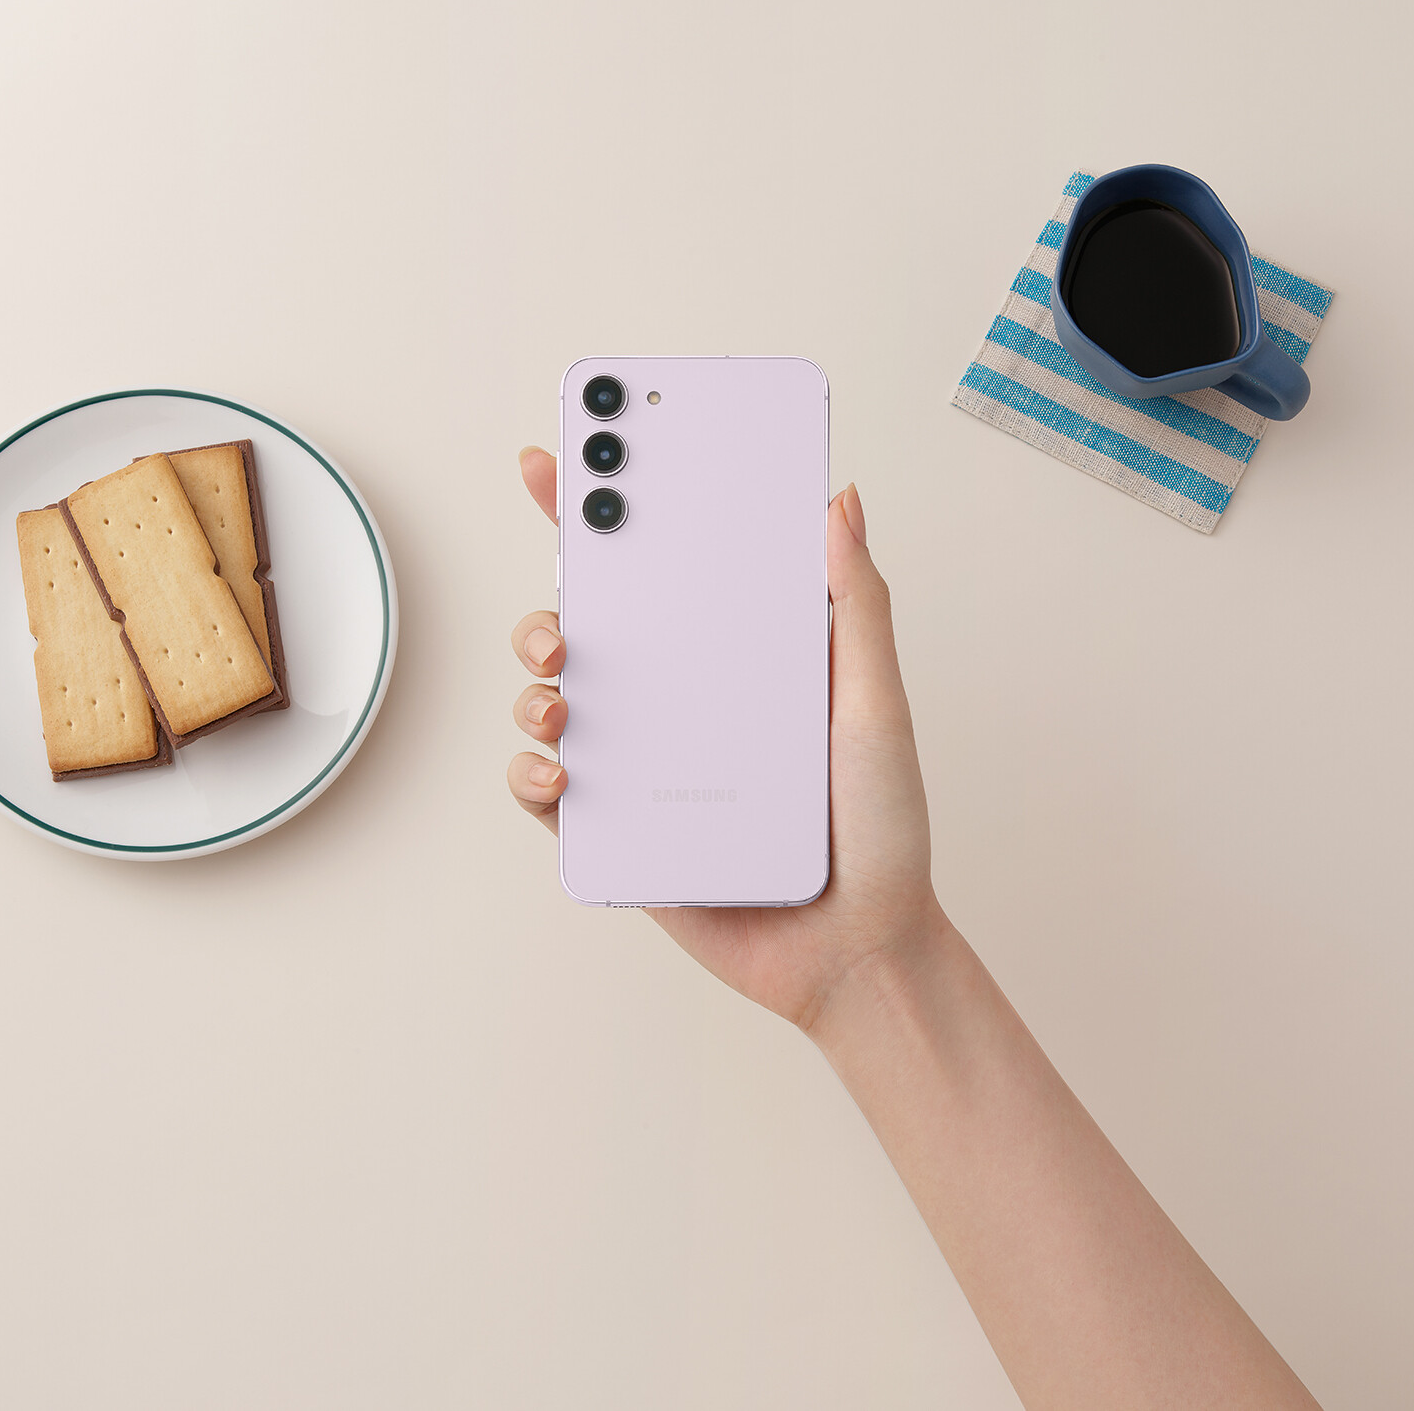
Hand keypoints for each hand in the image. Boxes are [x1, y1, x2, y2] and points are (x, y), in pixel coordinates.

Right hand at [508, 447, 947, 1031]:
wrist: (861, 952)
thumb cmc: (880, 831)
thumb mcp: (876, 706)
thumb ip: (857, 606)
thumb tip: (839, 501)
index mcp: (735, 658)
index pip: (664, 572)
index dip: (605, 515)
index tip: (563, 462)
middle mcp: (681, 704)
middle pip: (587, 632)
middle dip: (549, 610)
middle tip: (563, 623)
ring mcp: (644, 769)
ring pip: (551, 705)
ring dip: (533, 691)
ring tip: (559, 701)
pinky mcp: (620, 835)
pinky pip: (548, 796)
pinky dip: (533, 775)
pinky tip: (562, 774)